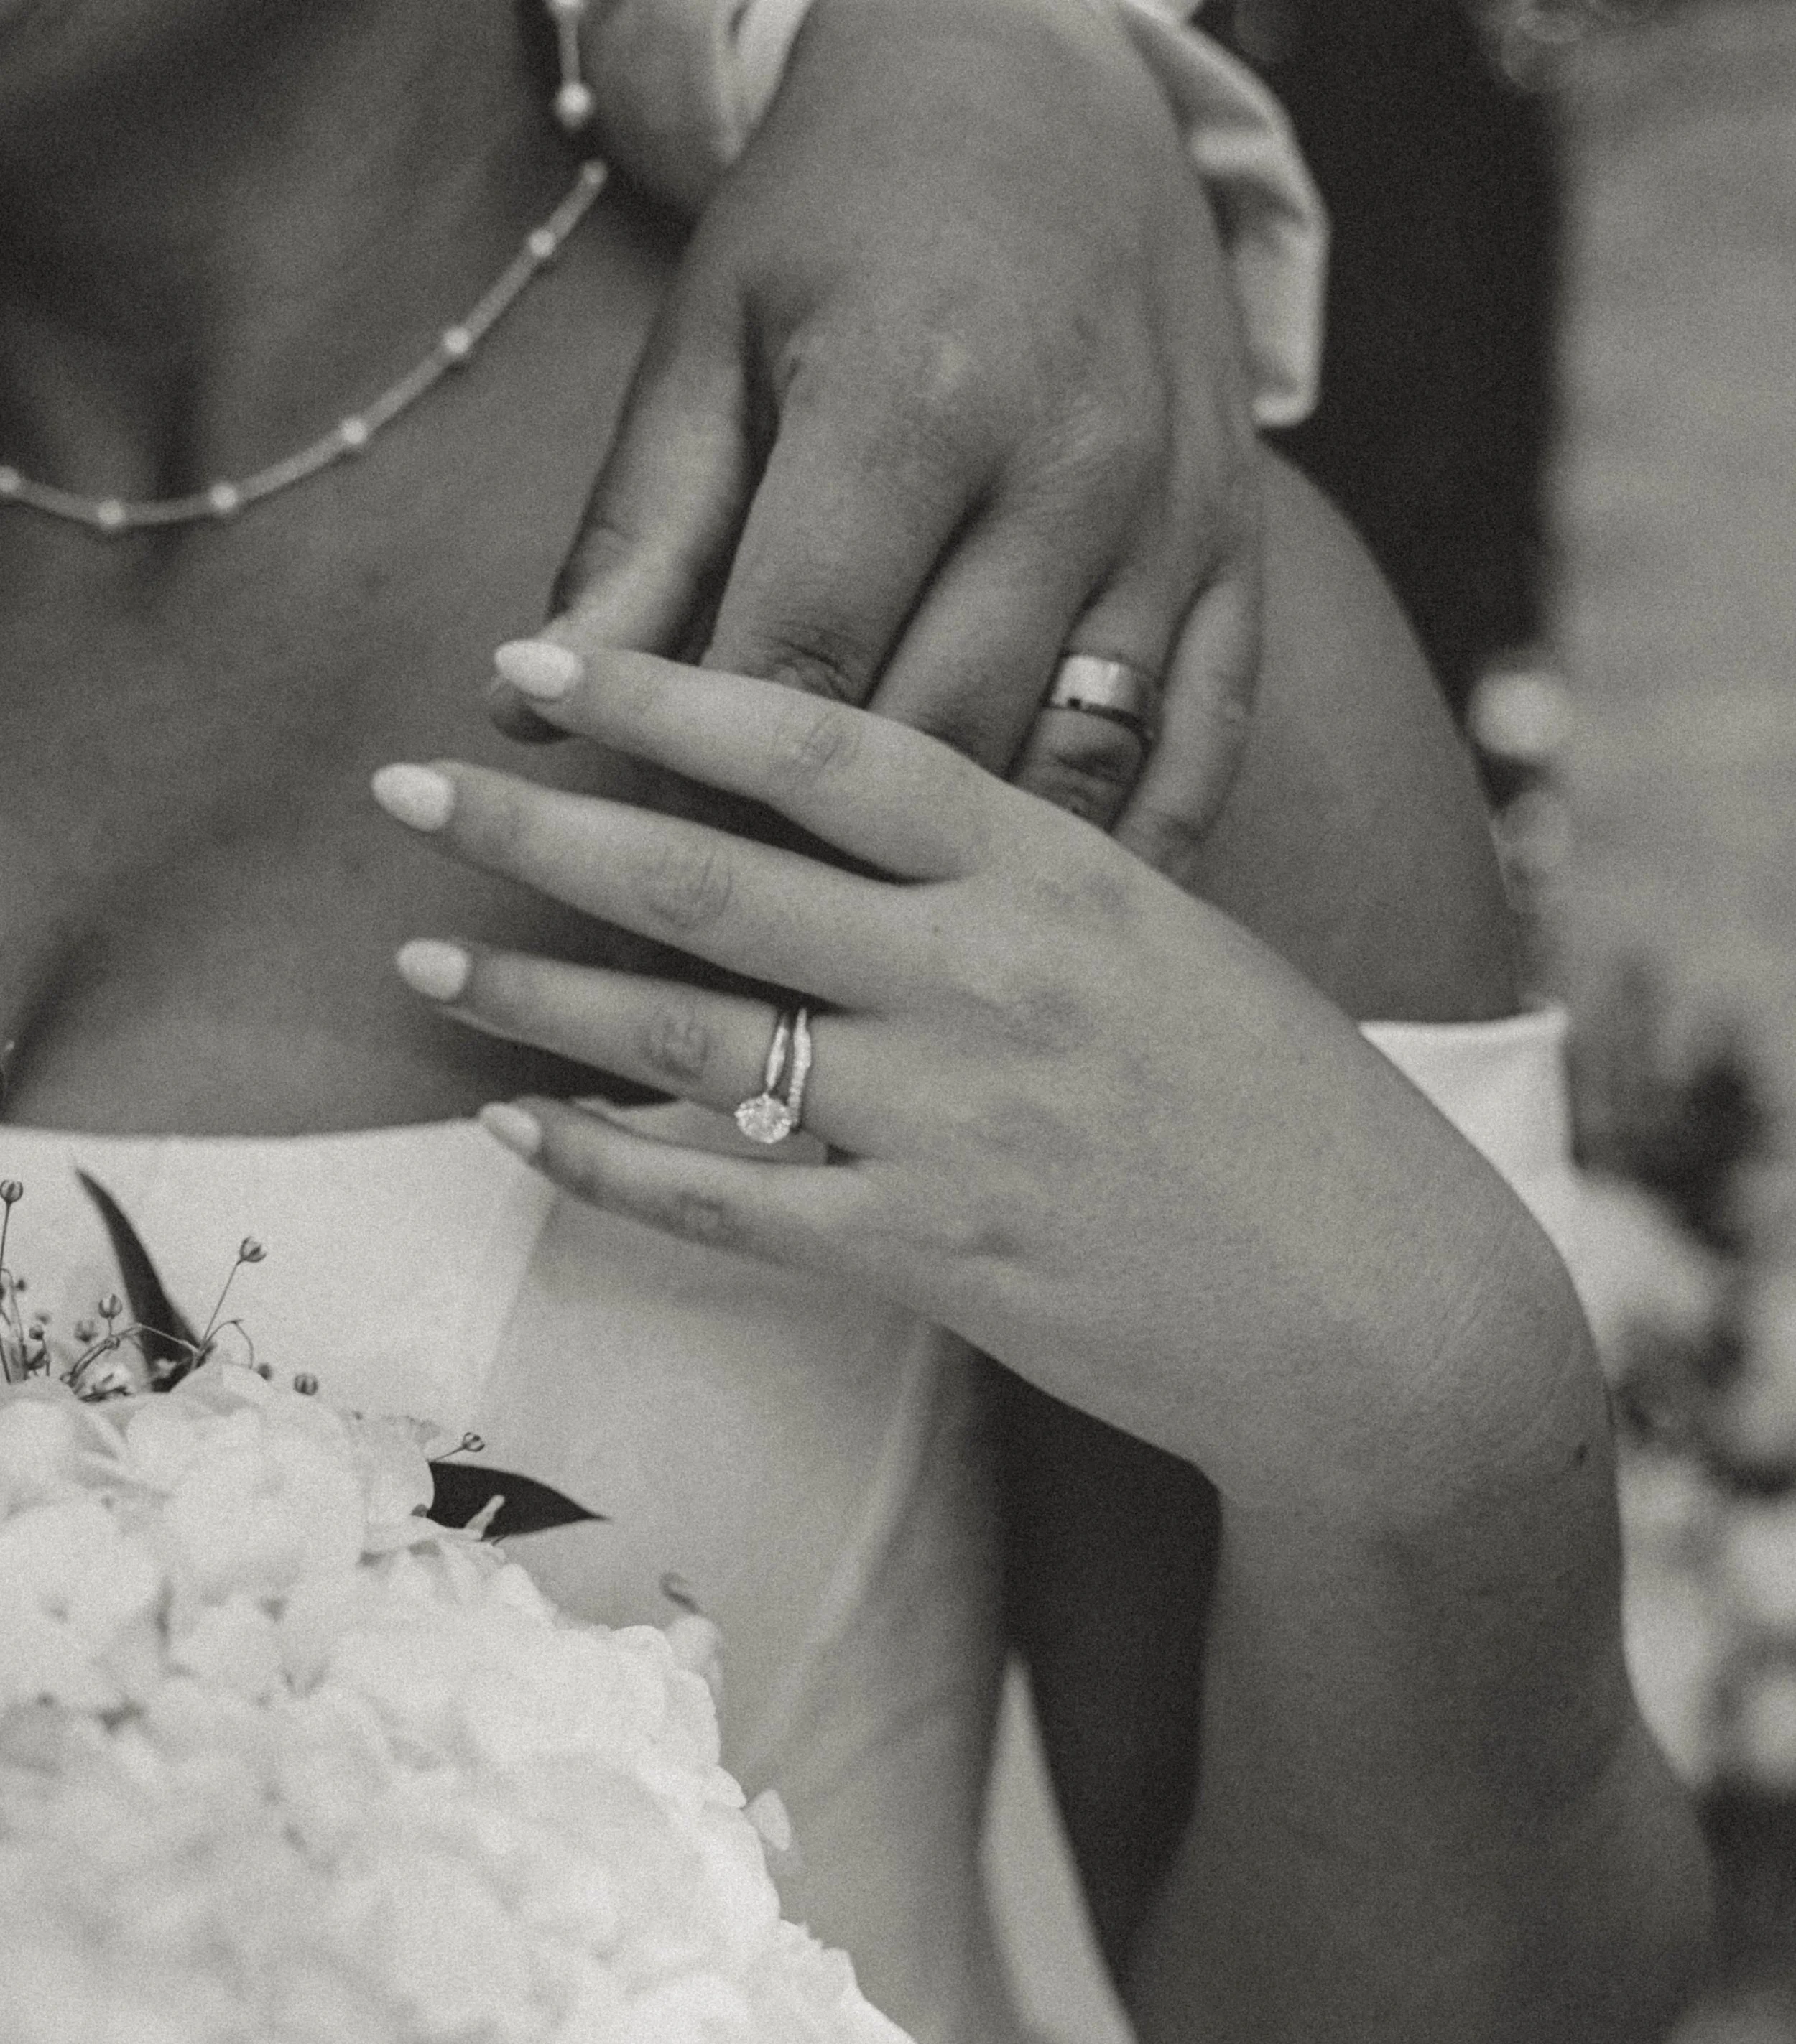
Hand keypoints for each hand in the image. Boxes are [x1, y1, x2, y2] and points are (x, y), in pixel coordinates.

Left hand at [388, 644, 1534, 1516]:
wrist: (1374, 1311)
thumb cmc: (1290, 1112)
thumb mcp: (1177, 942)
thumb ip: (1036, 872)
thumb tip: (893, 811)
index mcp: (1058, 872)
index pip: (826, 745)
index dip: (665, 694)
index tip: (541, 657)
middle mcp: (987, 980)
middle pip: (714, 880)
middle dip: (541, 828)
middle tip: (410, 786)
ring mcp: (949, 1125)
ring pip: (691, 1042)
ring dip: (534, 997)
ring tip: (419, 963)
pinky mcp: (928, 1260)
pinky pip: (723, 1206)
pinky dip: (606, 1168)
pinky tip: (518, 1130)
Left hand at [495, 0, 1262, 868]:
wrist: (1050, 88)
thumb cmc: (843, 222)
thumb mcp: (713, 342)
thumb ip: (638, 533)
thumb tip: (519, 711)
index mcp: (913, 402)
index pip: (796, 671)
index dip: (706, 791)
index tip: (641, 861)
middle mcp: (1066, 470)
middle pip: (933, 747)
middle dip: (826, 864)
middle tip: (743, 934)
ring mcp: (1172, 525)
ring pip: (1070, 776)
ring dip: (971, 889)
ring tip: (887, 954)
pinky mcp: (1237, 560)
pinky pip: (1203, 754)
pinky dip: (1128, 854)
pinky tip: (1047, 922)